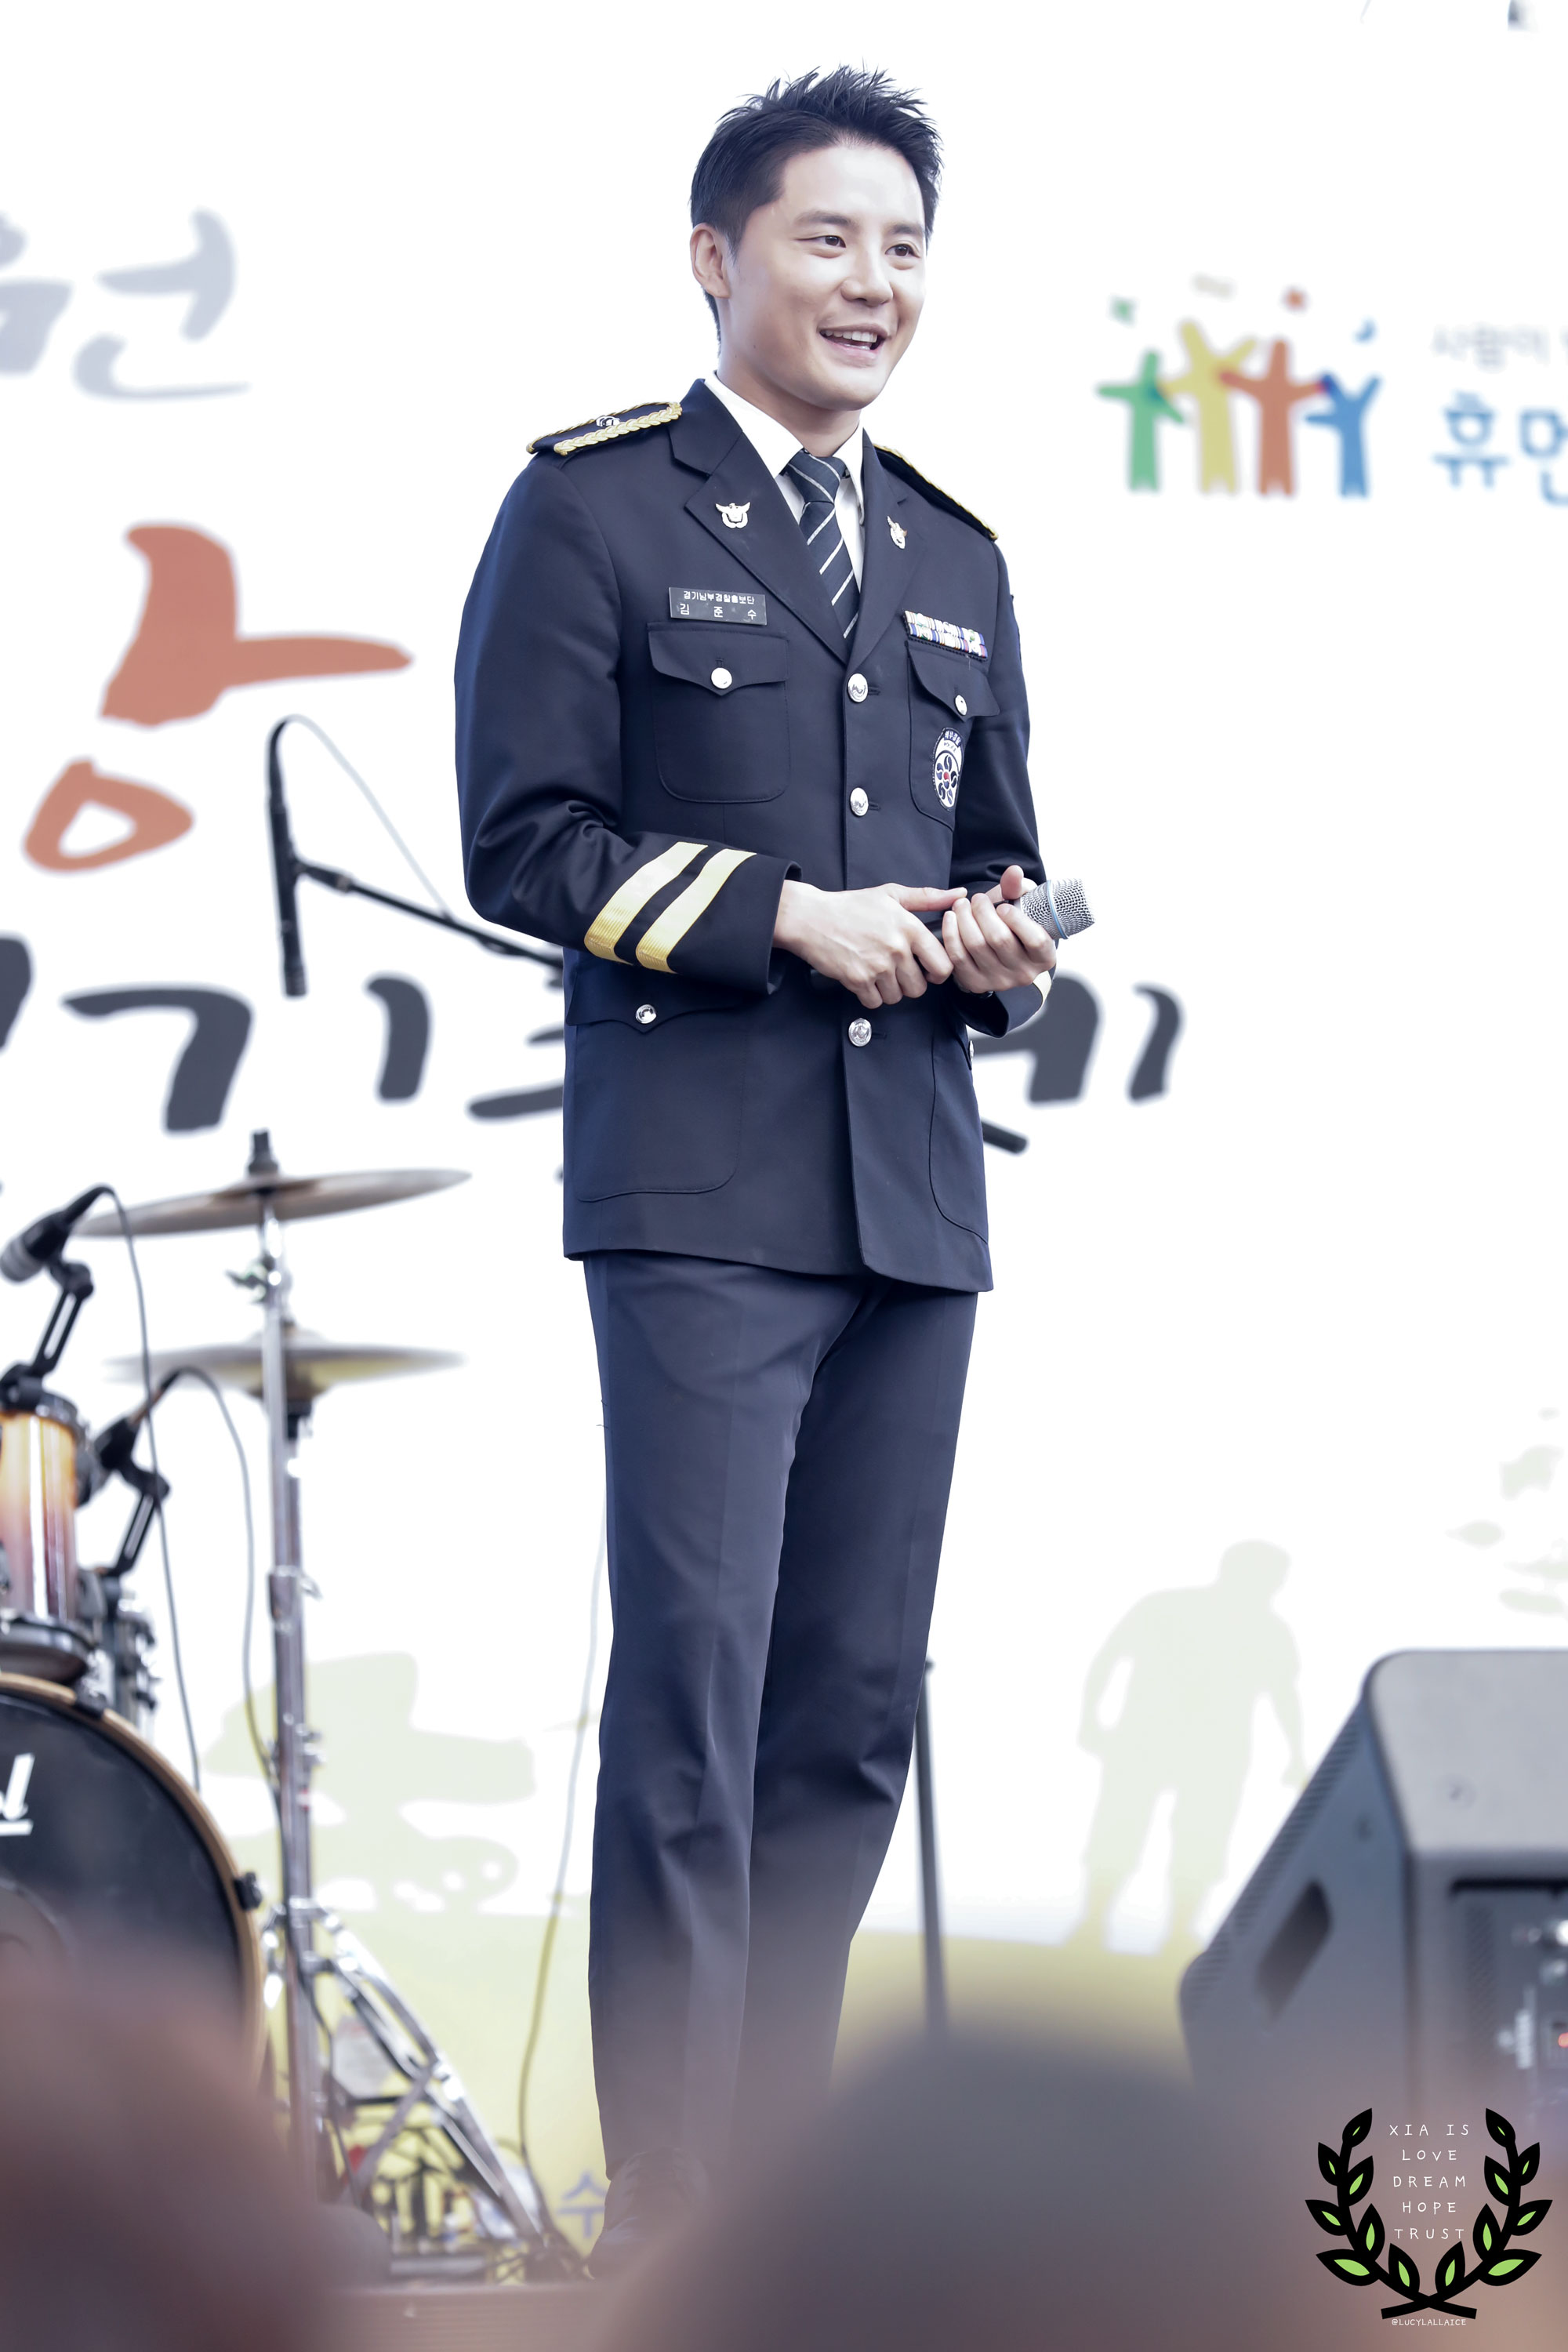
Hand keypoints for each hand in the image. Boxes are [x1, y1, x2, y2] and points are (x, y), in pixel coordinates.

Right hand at [774, 880, 963, 1008]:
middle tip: (899, 972)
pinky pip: (876, 1002)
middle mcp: (896, 949)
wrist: (811, 918)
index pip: (943, 965)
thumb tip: (959, 894)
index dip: (938, 971)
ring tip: (880, 973)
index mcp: (910, 929)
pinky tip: (866, 980)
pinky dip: (872, 996)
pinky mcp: (858, 980)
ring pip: (898, 997)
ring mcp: (877, 967)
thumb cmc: (851, 906)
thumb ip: (928, 897)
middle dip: (911, 983)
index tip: (928, 969)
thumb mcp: (892, 894)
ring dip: (891, 990)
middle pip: (920, 987)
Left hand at [942, 865, 1057, 995]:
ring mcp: (999, 981)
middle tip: (977, 898)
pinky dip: (951, 934)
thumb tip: (1013, 872)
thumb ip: (1018, 887)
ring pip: (976, 946)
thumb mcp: (1023, 901)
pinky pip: (958, 958)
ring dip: (964, 919)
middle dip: (983, 912)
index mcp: (1044, 956)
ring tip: (962, 904)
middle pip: (999, 939)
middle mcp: (1024, 973)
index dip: (1017, 919)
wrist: (1000, 944)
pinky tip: (950, 918)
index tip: (1003, 906)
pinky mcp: (976, 983)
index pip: (1035, 940)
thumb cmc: (1015, 920)